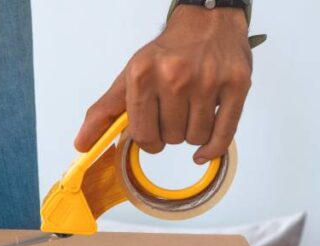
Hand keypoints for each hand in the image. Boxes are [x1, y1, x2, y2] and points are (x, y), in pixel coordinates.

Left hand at [75, 5, 252, 163]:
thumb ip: (105, 111)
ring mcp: (208, 80)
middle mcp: (175, 75)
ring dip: (192, 134)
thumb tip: (82, 145)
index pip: (142, 134)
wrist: (207, 22)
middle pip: (171, 138)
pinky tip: (204, 149)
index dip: (148, 140)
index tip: (152, 131)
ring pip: (195, 137)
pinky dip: (212, 148)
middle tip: (174, 113)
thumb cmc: (167, 53)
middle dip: (171, 133)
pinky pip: (224, 134)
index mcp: (144, 74)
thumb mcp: (130, 76)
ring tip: (191, 111)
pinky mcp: (237, 84)